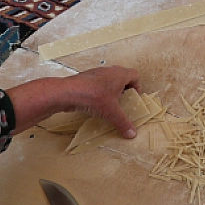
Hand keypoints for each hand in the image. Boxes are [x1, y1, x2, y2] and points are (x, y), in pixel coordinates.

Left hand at [8, 66, 141, 135]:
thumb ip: (123, 122)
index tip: (134, 99)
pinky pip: (97, 85)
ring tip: (109, 106)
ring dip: (111, 92)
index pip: (135, 75)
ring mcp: (96, 74)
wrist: (67, 92)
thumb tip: (132, 134)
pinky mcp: (85, 80)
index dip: (137, 87)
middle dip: (124, 91)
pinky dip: (99, 94)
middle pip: (122, 78)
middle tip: (123, 103)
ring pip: (108, 81)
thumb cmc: (93, 96)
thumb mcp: (111, 112)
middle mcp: (109, 71)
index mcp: (120, 74)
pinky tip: (95, 105)